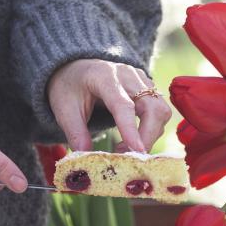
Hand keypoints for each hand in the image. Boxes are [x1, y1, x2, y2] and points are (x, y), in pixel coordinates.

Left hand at [46, 59, 171, 152]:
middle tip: (130, 157)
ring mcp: (142, 80)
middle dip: (147, 136)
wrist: (77, 67)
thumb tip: (86, 158)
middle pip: (153, 107)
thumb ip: (75, 133)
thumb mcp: (64, 109)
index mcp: (104, 77)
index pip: (123, 105)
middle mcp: (129, 76)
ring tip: (127, 148)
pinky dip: (152, 130)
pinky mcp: (149, 89)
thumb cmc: (70, 87)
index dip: (131, 129)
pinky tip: (133, 138)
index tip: (136, 151)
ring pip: (161, 110)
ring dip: (151, 134)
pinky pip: (160, 112)